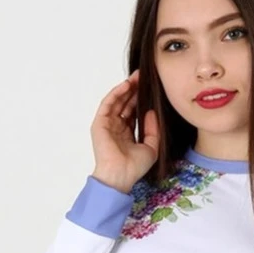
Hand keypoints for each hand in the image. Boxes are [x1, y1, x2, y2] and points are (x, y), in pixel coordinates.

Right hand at [89, 69, 159, 191]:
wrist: (120, 175)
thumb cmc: (134, 167)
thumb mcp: (151, 147)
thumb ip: (153, 130)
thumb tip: (152, 112)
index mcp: (126, 133)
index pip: (133, 111)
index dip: (141, 99)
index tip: (151, 87)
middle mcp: (116, 127)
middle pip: (125, 103)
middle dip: (134, 90)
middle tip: (144, 76)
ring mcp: (107, 125)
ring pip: (117, 101)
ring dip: (126, 88)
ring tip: (137, 77)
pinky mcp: (100, 123)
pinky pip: (108, 104)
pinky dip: (116, 93)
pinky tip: (126, 85)